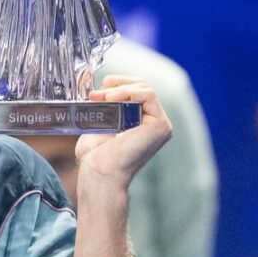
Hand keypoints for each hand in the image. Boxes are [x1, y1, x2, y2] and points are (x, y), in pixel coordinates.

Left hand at [74, 76, 172, 194]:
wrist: (99, 172)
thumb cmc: (96, 155)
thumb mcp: (99, 124)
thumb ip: (104, 107)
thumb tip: (99, 90)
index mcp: (142, 122)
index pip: (135, 91)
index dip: (116, 85)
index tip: (95, 92)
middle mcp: (154, 123)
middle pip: (141, 86)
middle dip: (116, 85)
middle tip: (95, 95)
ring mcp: (161, 125)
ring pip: (145, 88)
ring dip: (119, 89)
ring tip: (102, 98)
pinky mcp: (161, 126)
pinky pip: (149, 95)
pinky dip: (129, 92)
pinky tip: (112, 99)